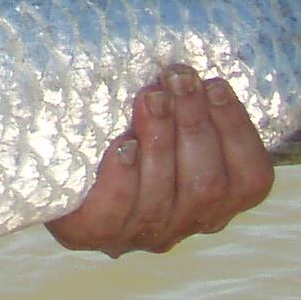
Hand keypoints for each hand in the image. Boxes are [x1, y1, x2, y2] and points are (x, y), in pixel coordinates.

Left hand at [49, 67, 273, 254]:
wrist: (51, 166)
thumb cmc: (121, 127)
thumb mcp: (165, 117)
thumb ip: (187, 102)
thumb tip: (195, 66)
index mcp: (214, 200)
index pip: (249, 180)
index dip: (238, 133)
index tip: (216, 85)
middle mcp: (182, 223)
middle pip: (206, 186)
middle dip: (194, 125)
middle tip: (178, 78)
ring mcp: (137, 234)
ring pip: (164, 198)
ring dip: (161, 142)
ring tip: (151, 99)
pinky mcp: (91, 233)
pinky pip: (114, 212)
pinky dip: (123, 179)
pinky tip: (123, 146)